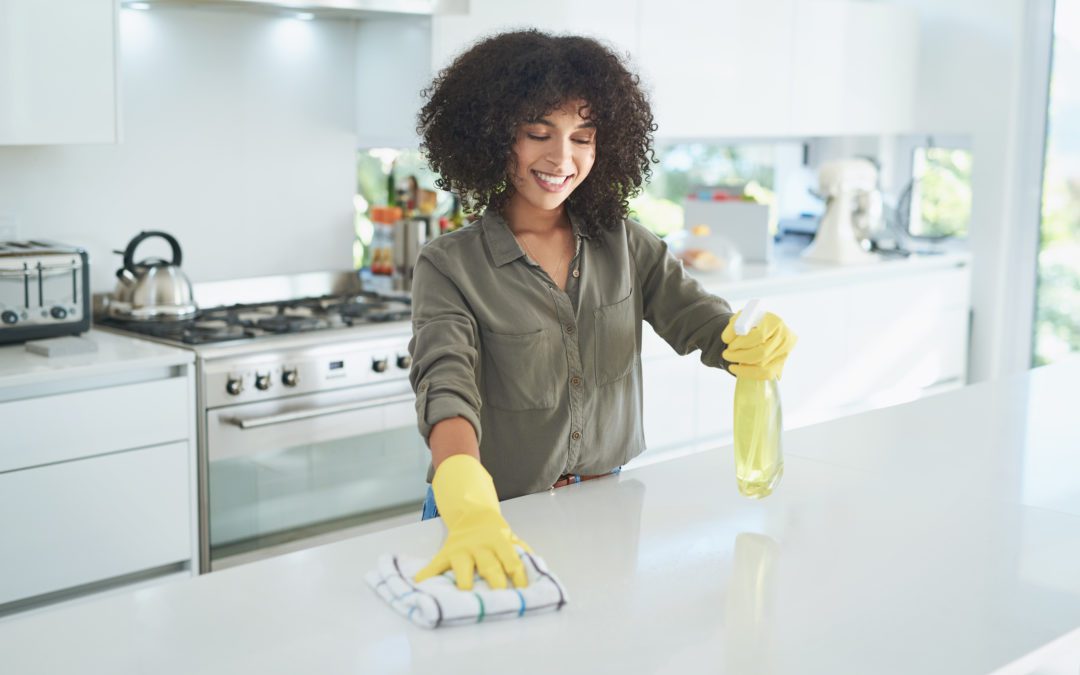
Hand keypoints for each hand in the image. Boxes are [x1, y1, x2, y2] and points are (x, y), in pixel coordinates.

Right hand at [414, 454, 532, 589]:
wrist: (472, 514)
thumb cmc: (496, 533)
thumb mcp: (511, 537)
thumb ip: (522, 551)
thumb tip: (537, 568)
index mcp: (499, 541)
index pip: (511, 559)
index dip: (518, 575)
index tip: (523, 591)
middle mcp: (480, 546)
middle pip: (488, 565)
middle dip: (494, 580)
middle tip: (498, 595)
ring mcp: (461, 550)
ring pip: (462, 566)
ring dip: (464, 579)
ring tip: (465, 592)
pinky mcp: (446, 553)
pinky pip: (435, 564)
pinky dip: (426, 574)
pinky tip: (419, 584)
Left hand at [721, 311, 796, 379]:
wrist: (762, 330)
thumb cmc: (750, 323)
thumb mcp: (741, 317)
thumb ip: (734, 326)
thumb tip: (726, 339)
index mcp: (776, 322)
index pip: (760, 336)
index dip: (742, 342)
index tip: (729, 344)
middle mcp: (785, 337)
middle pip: (762, 353)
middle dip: (740, 356)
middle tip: (726, 354)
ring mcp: (785, 352)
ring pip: (762, 365)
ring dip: (743, 365)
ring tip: (732, 359)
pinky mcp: (781, 364)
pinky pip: (766, 374)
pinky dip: (750, 373)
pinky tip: (738, 369)